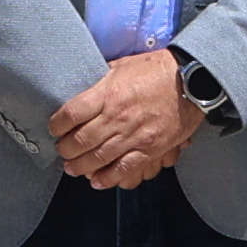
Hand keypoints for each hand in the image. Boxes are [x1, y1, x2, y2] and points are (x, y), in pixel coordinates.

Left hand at [50, 50, 201, 189]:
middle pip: (80, 140)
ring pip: (98, 158)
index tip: (54, 128)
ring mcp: (134, 135)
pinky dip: (107, 178)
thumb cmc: (157, 69)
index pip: (71, 114)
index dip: (57, 125)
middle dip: (65, 149)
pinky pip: (124, 169)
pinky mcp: (150, 149)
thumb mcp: (122, 66)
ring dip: (80, 166)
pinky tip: (97, 180)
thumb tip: (82, 86)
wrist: (192, 80)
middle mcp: (117, 117)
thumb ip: (100, 79)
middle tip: (62, 150)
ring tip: (72, 167)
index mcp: (108, 93)